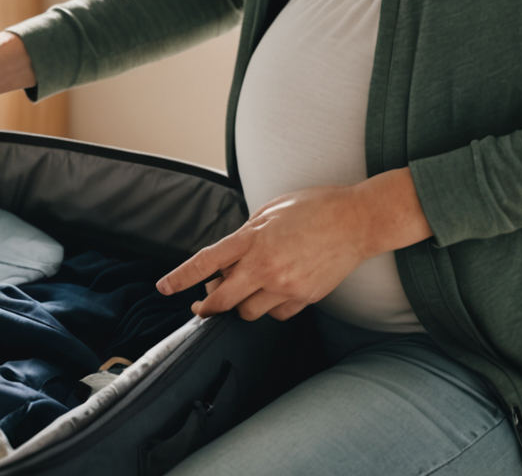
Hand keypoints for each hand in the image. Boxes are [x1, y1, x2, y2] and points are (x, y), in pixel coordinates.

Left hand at [155, 169, 432, 321]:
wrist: (357, 221)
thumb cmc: (315, 207)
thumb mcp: (271, 210)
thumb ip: (246, 234)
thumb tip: (229, 258)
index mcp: (252, 239)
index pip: (205, 262)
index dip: (180, 278)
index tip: (164, 288)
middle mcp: (265, 266)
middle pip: (222, 300)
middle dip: (207, 306)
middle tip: (202, 305)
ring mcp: (285, 286)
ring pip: (248, 312)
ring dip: (242, 304)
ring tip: (249, 288)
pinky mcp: (304, 298)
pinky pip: (277, 314)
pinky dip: (271, 306)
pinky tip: (276, 290)